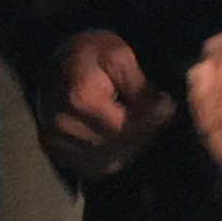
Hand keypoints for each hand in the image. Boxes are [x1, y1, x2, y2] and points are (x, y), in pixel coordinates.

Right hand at [37, 29, 176, 180]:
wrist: (54, 62)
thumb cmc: (89, 53)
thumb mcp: (118, 55)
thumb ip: (140, 84)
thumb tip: (167, 108)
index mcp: (81, 98)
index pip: (127, 128)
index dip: (151, 121)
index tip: (167, 107)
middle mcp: (65, 125)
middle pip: (119, 146)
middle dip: (143, 134)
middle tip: (155, 117)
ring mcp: (57, 142)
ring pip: (109, 161)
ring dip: (129, 148)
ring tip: (137, 126)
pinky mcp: (56, 154)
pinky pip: (95, 168)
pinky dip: (112, 157)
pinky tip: (119, 139)